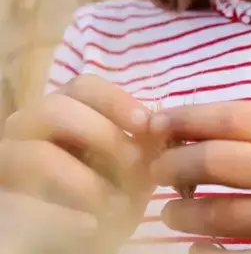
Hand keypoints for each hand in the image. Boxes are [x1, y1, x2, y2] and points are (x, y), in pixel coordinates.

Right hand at [0, 74, 155, 252]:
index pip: (83, 86)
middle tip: (136, 164)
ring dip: (86, 181)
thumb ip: (145, 148)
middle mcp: (25, 129)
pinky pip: (20, 204)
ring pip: (38, 155)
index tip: (146, 123)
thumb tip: (160, 127)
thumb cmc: (105, 201)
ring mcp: (4, 165)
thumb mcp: (132, 174)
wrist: (76, 241)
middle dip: (104, 134)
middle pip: (57, 109)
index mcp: (61, 111)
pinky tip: (89, 227)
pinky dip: (61, 215)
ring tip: (117, 206)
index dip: (116, 100)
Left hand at [149, 102, 250, 253]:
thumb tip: (185, 128)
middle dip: (175, 165)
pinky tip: (197, 249)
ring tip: (171, 212)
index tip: (154, 123)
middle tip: (155, 172)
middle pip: (220, 159)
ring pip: (220, 213)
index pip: (235, 115)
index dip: (187, 117)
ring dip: (181, 212)